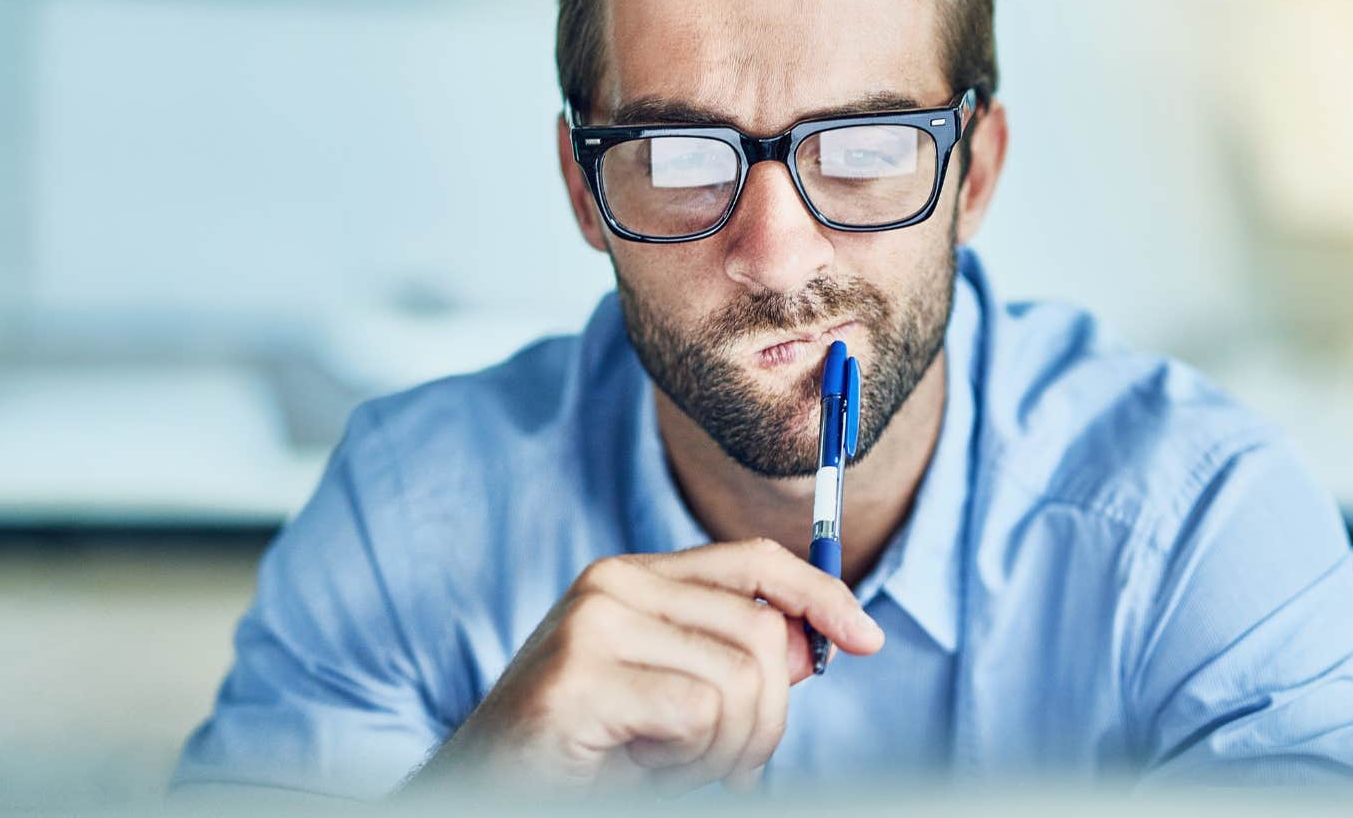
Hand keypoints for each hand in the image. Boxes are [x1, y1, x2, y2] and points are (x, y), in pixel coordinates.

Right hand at [413, 538, 883, 794]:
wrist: (484, 791)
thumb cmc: (583, 755)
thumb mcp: (674, 701)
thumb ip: (736, 663)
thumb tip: (818, 638)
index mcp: (634, 578)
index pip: (753, 561)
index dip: (819, 594)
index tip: (867, 637)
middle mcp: (612, 583)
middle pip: (763, 634)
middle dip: (763, 721)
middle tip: (710, 767)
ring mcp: (593, 624)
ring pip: (740, 680)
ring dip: (721, 751)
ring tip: (660, 766)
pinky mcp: (580, 676)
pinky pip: (699, 713)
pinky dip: (685, 761)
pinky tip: (632, 766)